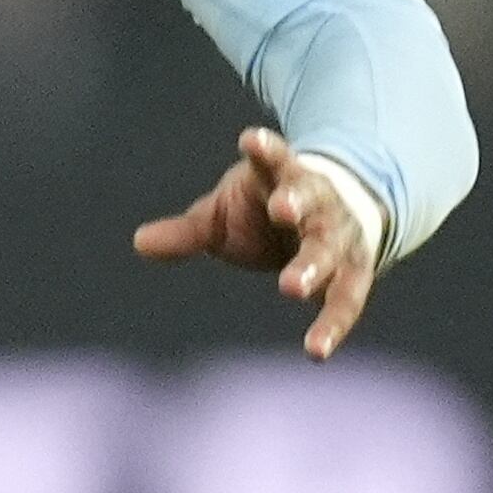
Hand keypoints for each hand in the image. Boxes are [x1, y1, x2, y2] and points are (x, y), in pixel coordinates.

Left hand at [132, 126, 384, 358]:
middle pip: (311, 201)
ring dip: (314, 266)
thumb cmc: (269, 212)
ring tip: (291, 287)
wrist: (341, 213)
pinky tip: (316, 351)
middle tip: (283, 209)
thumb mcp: (226, 215)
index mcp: (285, 177)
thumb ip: (189, 231)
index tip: (250, 140)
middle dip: (297, 204)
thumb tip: (138, 243)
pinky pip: (346, 299)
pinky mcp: (355, 272)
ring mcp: (341, 235)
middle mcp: (320, 202)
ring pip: (331, 248)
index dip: (266, 150)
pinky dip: (332, 324)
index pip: (277, 159)